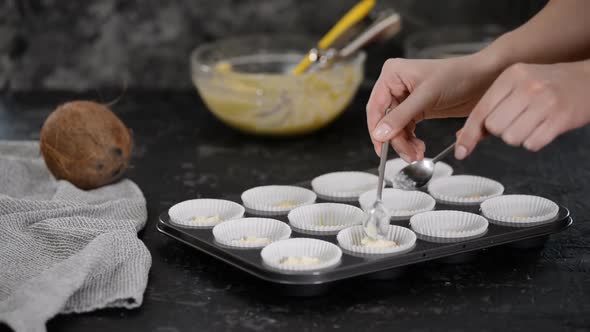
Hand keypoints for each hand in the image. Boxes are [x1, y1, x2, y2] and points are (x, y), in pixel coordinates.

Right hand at [366, 53, 501, 161]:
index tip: (382, 149)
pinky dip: (411, 142)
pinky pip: (406, 130)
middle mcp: (395, 86)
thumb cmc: (458, 75)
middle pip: (384, 121)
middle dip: (395, 140)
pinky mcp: (416, 110)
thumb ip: (402, 116)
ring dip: (404, 144)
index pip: (376, 107)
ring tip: (417, 154)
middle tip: (407, 155)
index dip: (377, 130)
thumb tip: (380, 134)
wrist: (484, 78)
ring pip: (395, 129)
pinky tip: (419, 148)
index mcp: (392, 75)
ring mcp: (405, 99)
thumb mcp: (427, 96)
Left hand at [456, 61, 589, 158]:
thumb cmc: (549, 84)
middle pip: (494, 127)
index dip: (469, 134)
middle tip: (517, 121)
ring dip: (518, 137)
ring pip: (511, 138)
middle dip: (502, 131)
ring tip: (532, 123)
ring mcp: (545, 102)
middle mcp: (527, 86)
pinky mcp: (561, 118)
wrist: (589, 79)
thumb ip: (490, 109)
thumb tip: (463, 135)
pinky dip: (534, 141)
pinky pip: (532, 144)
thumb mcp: (517, 86)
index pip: (481, 111)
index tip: (461, 151)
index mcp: (511, 76)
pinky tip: (543, 127)